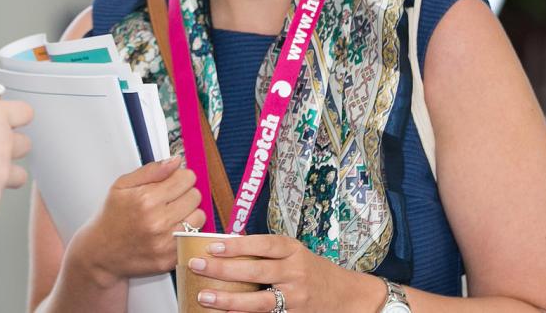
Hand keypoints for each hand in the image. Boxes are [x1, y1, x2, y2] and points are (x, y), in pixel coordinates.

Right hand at [70, 157, 207, 284]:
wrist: (101, 254)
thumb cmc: (111, 218)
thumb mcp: (121, 186)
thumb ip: (151, 171)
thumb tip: (175, 161)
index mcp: (146, 199)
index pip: (186, 178)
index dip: (179, 177)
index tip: (172, 182)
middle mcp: (158, 221)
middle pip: (195, 196)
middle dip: (185, 194)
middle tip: (169, 200)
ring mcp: (166, 242)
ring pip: (199, 217)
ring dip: (189, 214)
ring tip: (171, 215)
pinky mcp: (171, 258)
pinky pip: (193, 237)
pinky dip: (185, 232)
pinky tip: (169, 231)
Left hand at [184, 234, 384, 311]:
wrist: (348, 296)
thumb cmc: (314, 272)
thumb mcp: (295, 253)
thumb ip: (267, 251)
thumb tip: (227, 244)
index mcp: (294, 251)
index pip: (263, 245)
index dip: (237, 246)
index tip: (212, 246)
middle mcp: (296, 273)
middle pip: (255, 272)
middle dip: (223, 270)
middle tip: (196, 266)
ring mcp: (296, 298)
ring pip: (259, 301)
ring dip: (229, 301)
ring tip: (204, 297)